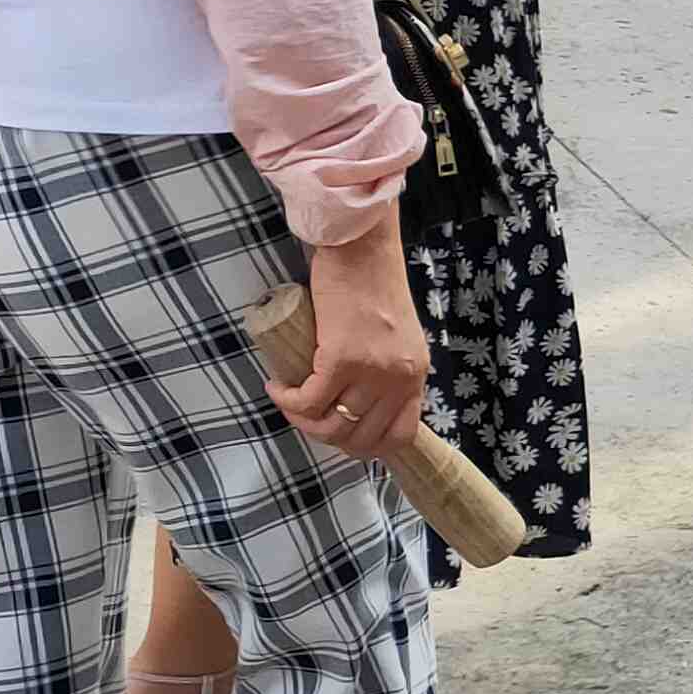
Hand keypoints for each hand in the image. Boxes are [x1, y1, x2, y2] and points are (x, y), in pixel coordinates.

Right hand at [276, 218, 428, 462]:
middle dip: (325, 436)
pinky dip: (287, 401)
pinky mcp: (341, 358)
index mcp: (416, 374)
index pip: (399, 435)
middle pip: (359, 437)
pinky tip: (277, 386)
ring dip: (300, 420)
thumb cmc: (373, 283)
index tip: (339, 434)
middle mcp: (399, 378)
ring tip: (288, 400)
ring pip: (330, 425)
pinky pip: (308, 402)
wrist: (362, 248)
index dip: (365, 445)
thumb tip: (361, 399)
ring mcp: (372, 370)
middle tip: (304, 416)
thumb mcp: (396, 335)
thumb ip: (388, 366)